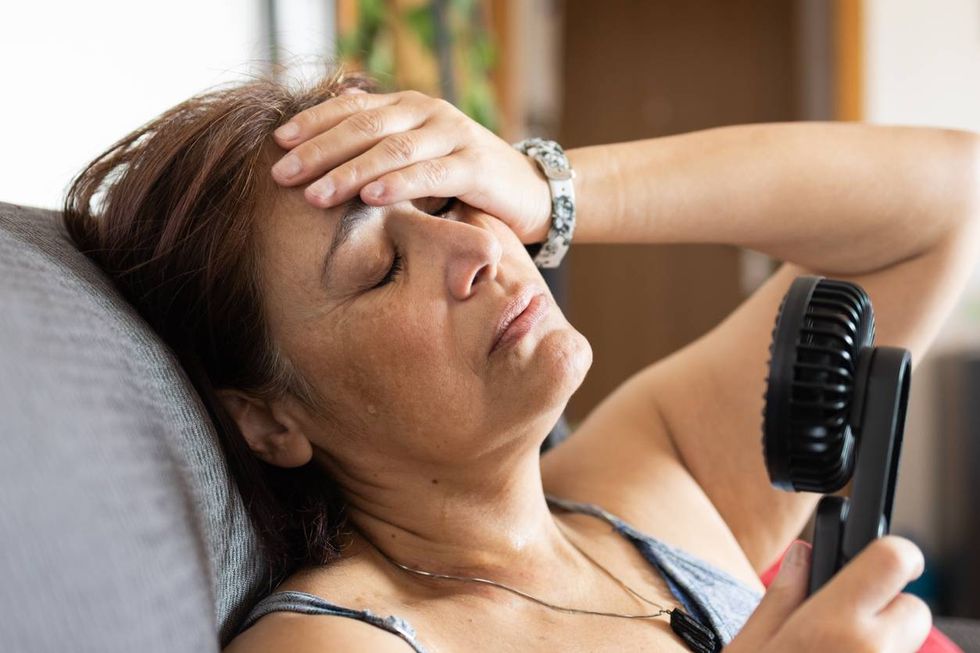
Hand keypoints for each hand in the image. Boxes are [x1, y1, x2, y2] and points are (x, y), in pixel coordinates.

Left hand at [270, 90, 552, 243]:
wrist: (530, 191)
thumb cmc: (464, 181)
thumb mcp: (418, 159)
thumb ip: (382, 148)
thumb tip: (326, 147)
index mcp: (408, 107)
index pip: (351, 108)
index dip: (313, 123)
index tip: (278, 144)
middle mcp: (428, 112)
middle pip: (363, 126)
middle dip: (319, 151)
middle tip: (283, 174)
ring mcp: (453, 134)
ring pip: (391, 149)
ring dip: (349, 171)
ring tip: (315, 194)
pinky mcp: (475, 163)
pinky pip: (429, 172)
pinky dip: (397, 183)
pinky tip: (370, 197)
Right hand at [725, 537, 931, 652]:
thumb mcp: (749, 645)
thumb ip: (781, 595)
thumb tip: (803, 554)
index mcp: (834, 626)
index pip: (893, 560)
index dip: (893, 551)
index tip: (882, 554)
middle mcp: (873, 652)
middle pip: (913, 609)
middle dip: (886, 607)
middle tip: (841, 621)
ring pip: (904, 644)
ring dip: (879, 641)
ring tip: (830, 650)